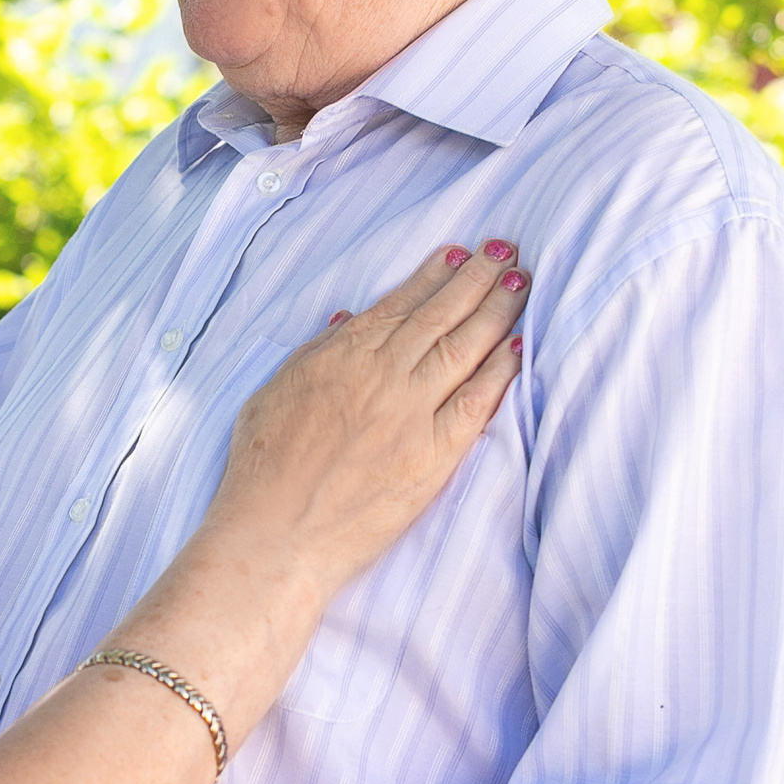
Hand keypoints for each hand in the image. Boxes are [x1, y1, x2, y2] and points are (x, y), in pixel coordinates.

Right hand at [205, 241, 526, 579]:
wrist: (274, 534)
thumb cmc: (262, 469)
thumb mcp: (274, 392)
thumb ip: (316, 353)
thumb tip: (348, 320)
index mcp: (342, 355)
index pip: (402, 303)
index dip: (436, 274)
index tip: (462, 254)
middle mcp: (383, 374)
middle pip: (442, 314)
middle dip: (478, 278)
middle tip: (505, 250)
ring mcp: (411, 412)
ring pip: (465, 346)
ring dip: (497, 309)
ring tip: (522, 281)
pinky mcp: (432, 455)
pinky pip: (476, 403)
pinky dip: (500, 372)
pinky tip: (518, 347)